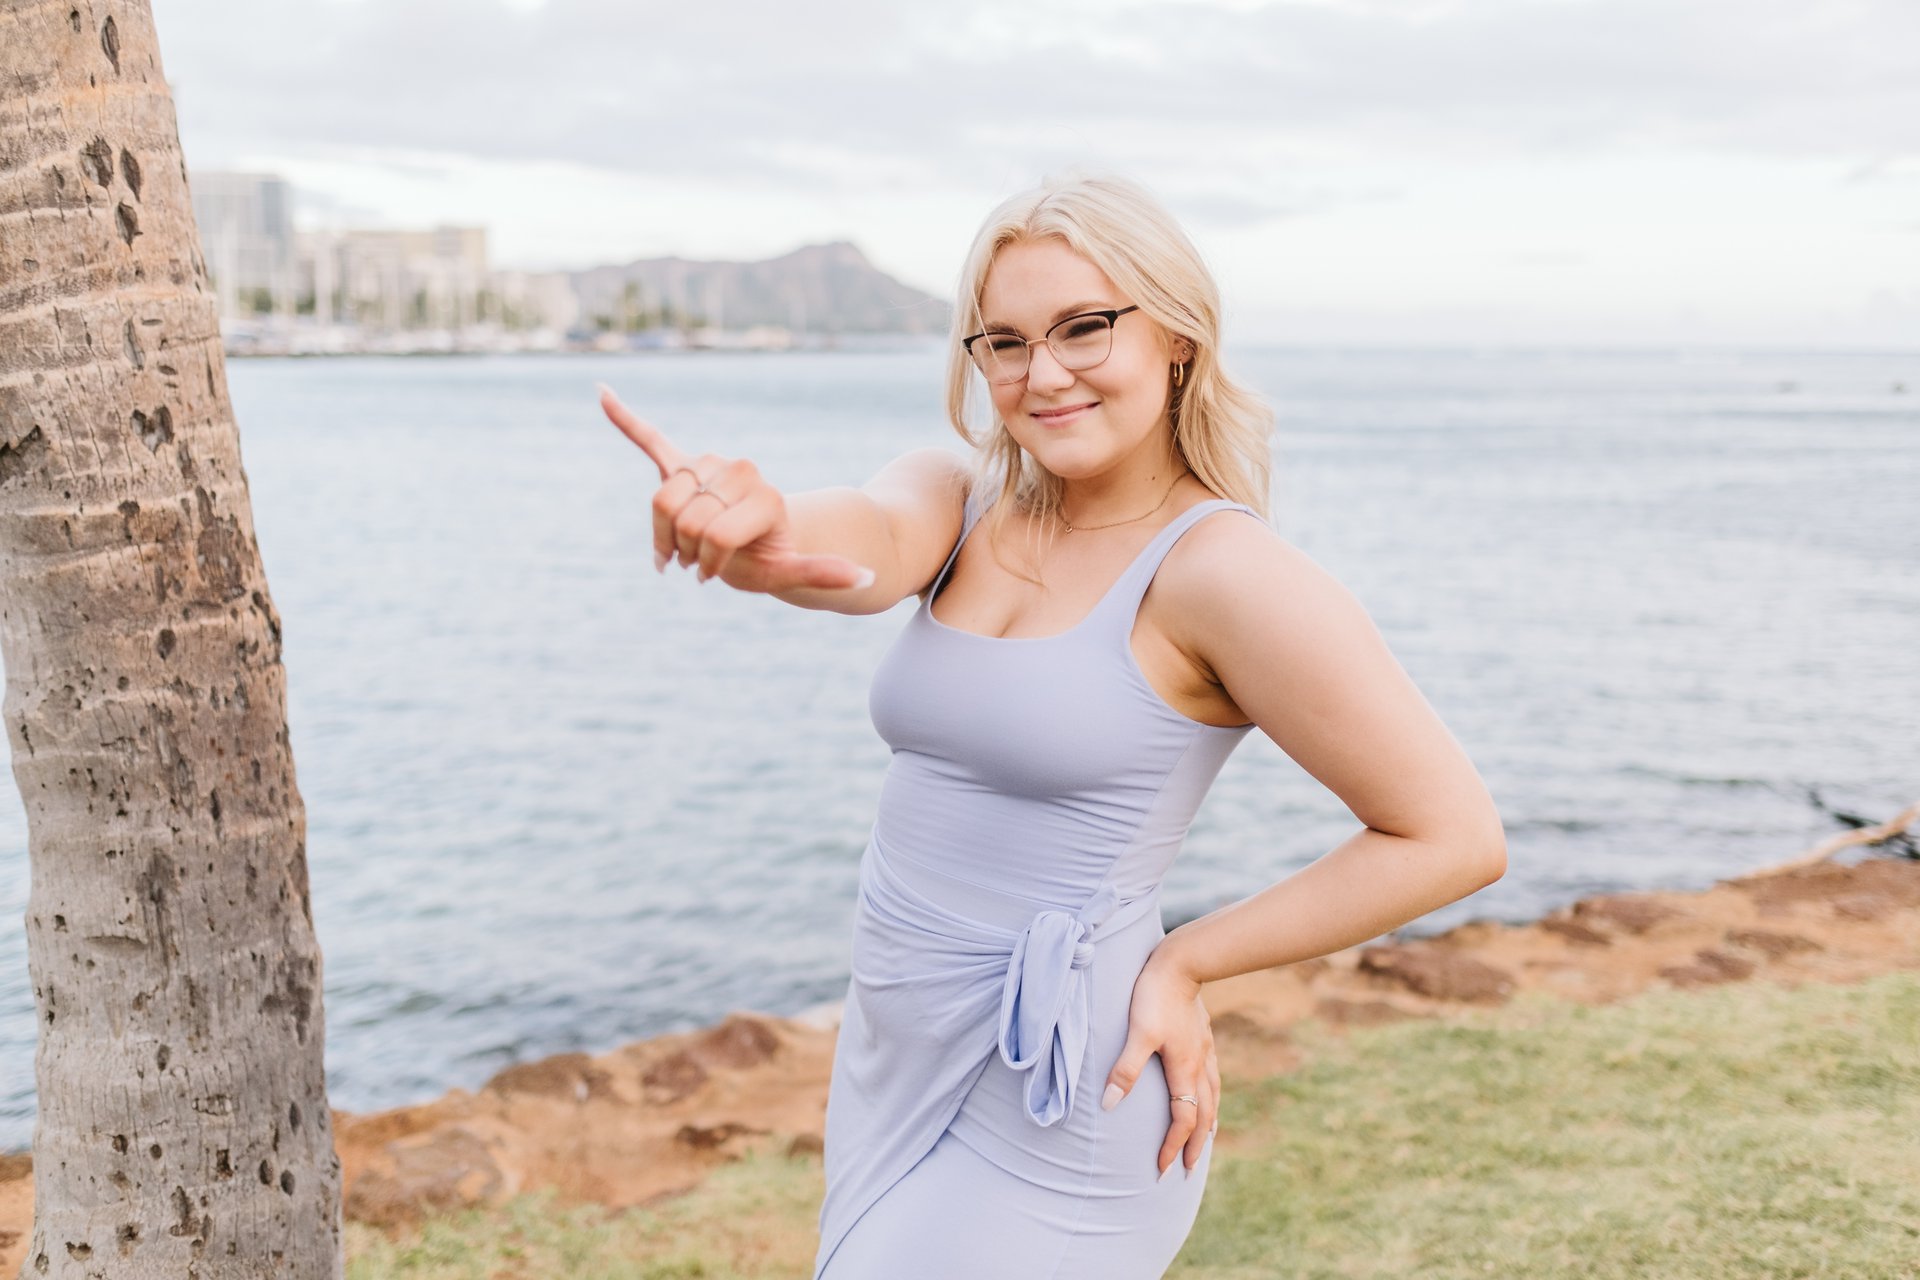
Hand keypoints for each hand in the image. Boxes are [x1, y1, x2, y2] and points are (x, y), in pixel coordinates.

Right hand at [598, 383, 874, 592]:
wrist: (763, 538)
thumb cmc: (771, 558)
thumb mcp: (793, 572)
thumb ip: (824, 573)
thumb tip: (866, 575)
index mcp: (762, 494)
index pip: (714, 532)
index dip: (709, 563)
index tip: (715, 577)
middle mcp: (736, 469)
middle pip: (684, 516)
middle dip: (686, 552)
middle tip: (702, 564)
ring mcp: (709, 464)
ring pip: (661, 501)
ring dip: (662, 534)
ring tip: (681, 551)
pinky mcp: (683, 461)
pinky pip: (650, 439)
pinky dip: (625, 417)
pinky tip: (601, 391)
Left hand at [1100, 947, 1220, 1178]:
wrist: (1181, 963)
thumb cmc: (1155, 996)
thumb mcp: (1137, 1033)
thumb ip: (1125, 1069)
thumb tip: (1110, 1105)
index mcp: (1184, 1068)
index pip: (1182, 1119)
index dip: (1172, 1146)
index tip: (1163, 1169)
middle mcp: (1199, 1065)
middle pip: (1203, 1114)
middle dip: (1194, 1145)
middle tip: (1188, 1168)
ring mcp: (1205, 1051)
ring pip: (1212, 1096)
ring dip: (1207, 1122)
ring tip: (1204, 1139)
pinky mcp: (1204, 1037)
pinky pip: (1213, 1077)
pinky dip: (1211, 1096)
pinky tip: (1207, 1092)